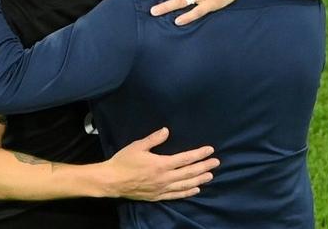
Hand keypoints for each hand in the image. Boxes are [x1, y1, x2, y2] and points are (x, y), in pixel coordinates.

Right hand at [102, 127, 219, 200]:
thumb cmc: (123, 161)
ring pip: (185, 185)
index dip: (199, 154)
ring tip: (210, 176)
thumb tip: (166, 130)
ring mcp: (162, 188)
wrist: (112, 181)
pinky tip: (195, 190)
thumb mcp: (138, 146)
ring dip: (199, 180)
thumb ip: (154, 139)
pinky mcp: (157, 196)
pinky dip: (187, 192)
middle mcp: (165, 178)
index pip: (186, 159)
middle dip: (204, 167)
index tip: (210, 150)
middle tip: (216, 163)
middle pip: (189, 172)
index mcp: (161, 164)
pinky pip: (176, 195)